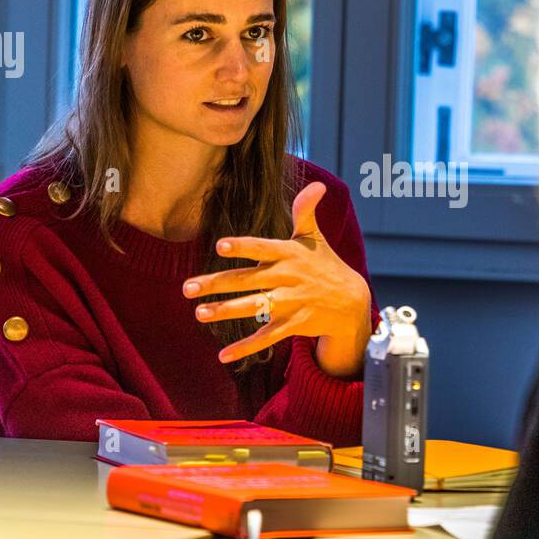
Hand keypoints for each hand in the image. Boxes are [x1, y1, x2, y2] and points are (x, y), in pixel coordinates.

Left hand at [182, 181, 373, 376]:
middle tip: (186, 288)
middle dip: (216, 284)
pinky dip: (245, 347)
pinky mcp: (293, 324)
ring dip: (226, 312)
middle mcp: (288, 278)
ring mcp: (291, 303)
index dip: (243, 247)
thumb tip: (317, 184)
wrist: (351, 301)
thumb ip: (306, 212)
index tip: (220, 246)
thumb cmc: (325, 264)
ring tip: (199, 313)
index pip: (263, 248)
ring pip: (254, 308)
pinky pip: (266, 337)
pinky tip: (223, 355)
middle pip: (248, 280)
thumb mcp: (315, 238)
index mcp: (290, 254)